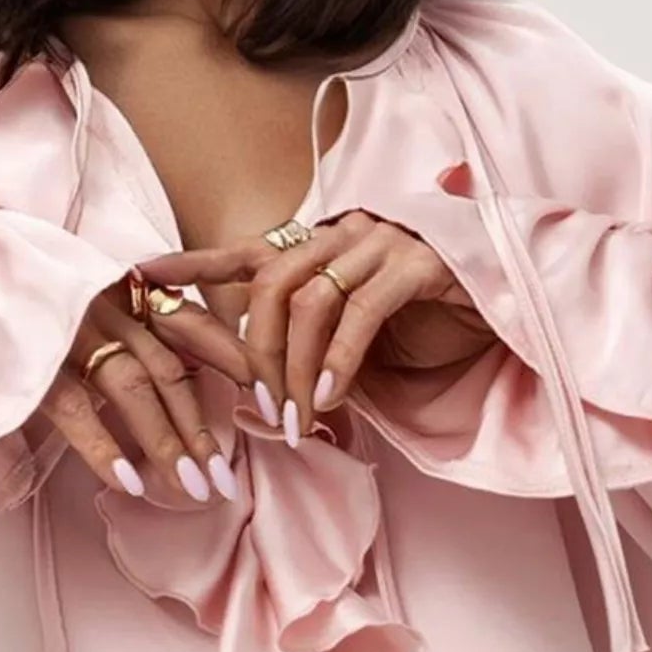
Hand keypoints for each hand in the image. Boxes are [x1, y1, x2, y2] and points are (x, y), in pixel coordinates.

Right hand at [31, 269, 251, 499]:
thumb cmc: (30, 304)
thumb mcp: (89, 304)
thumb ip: (135, 336)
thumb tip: (181, 391)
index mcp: (127, 291)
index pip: (195, 327)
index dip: (237, 364)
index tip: (271, 404)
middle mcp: (106, 306)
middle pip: (170, 371)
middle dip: (201, 430)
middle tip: (224, 482)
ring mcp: (70, 330)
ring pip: (134, 388)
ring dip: (167, 444)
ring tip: (191, 490)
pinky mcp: (33, 359)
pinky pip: (76, 407)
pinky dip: (104, 447)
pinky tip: (129, 482)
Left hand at [136, 210, 496, 442]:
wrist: (511, 302)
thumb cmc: (429, 325)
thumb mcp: (355, 341)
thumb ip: (311, 350)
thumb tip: (262, 398)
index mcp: (324, 246)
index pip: (245, 254)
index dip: (192, 266)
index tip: (140, 277)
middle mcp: (346, 233)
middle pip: (271, 283)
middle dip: (256, 353)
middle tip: (261, 409)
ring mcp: (384, 241)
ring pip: (310, 300)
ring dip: (296, 368)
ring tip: (298, 418)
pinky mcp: (421, 262)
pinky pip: (361, 310)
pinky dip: (340, 358)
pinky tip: (332, 395)